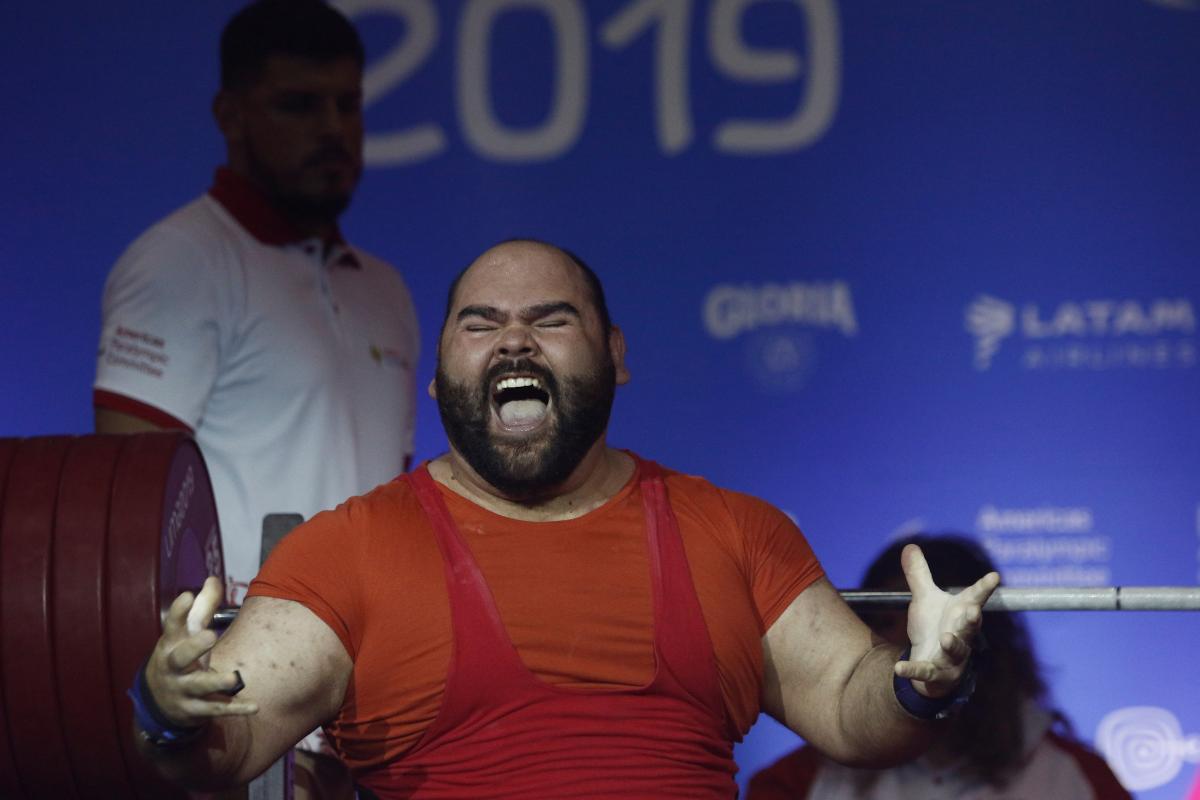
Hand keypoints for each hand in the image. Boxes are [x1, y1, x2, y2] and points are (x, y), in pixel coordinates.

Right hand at [144, 576, 257, 727]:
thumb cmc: (179, 657)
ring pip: (198, 686)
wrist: (159, 703)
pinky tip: (255, 707)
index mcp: (171, 645)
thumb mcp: (186, 634)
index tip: (187, 595)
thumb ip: (202, 607)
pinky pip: (216, 709)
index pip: (171, 626)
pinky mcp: (195, 709)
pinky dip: (235, 709)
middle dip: (193, 647)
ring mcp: (183, 690)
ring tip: (235, 678)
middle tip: (210, 636)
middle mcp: (174, 667)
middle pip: (179, 657)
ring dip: (216, 682)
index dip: (177, 611)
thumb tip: (213, 578)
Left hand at [893, 544, 999, 697]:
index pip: (975, 598)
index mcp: (961, 614)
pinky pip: (925, 671)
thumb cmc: (932, 628)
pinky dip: (913, 670)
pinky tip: (899, 668)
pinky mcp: (936, 673)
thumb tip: (910, 545)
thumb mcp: (924, 600)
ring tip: (945, 637)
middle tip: (975, 612)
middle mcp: (961, 634)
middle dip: (973, 620)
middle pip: (970, 627)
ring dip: (952, 644)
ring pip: (956, 650)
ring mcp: (951, 656)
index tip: (994, 576)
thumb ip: (919, 575)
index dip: (984, 587)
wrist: (930, 665)